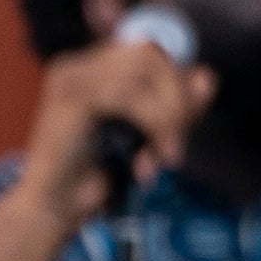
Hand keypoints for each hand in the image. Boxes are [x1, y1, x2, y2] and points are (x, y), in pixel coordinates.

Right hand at [12, 36, 216, 236]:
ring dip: (168, 115)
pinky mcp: (70, 102)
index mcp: (91, 68)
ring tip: (167, 157)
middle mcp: (77, 65)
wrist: (54, 212)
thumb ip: (177, 107)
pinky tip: (146, 163)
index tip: (185, 120)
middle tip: (178, 144)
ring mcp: (70, 80)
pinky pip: (127, 96)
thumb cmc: (99, 175)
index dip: (176, 79)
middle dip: (177, 97)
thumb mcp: (149, 136)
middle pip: (150, 54)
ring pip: (144, 70)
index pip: (149, 48)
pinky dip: (151, 126)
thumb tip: (206, 78)